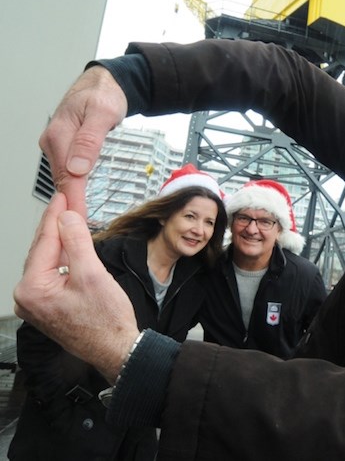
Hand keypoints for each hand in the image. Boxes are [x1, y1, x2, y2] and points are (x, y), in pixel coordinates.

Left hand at [14, 194, 138, 382]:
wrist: (116, 349)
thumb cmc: (106, 322)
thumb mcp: (93, 274)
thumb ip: (77, 242)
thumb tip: (66, 218)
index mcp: (33, 289)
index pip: (44, 242)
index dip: (56, 215)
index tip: (63, 197)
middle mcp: (27, 297)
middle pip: (43, 250)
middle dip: (57, 225)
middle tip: (67, 202)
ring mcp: (35, 303)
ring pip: (47, 261)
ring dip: (61, 240)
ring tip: (71, 219)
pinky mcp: (46, 305)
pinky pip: (52, 273)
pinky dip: (63, 257)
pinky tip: (72, 246)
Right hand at [39, 66, 127, 216]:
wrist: (105, 82)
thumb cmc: (104, 93)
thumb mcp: (102, 114)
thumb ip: (90, 140)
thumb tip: (77, 168)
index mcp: (60, 135)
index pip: (66, 176)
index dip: (73, 200)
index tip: (78, 219)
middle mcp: (54, 141)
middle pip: (63, 180)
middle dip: (71, 204)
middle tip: (81, 228)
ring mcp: (59, 144)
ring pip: (65, 176)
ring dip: (72, 197)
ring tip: (80, 219)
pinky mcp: (66, 146)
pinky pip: (68, 170)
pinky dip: (74, 185)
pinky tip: (78, 197)